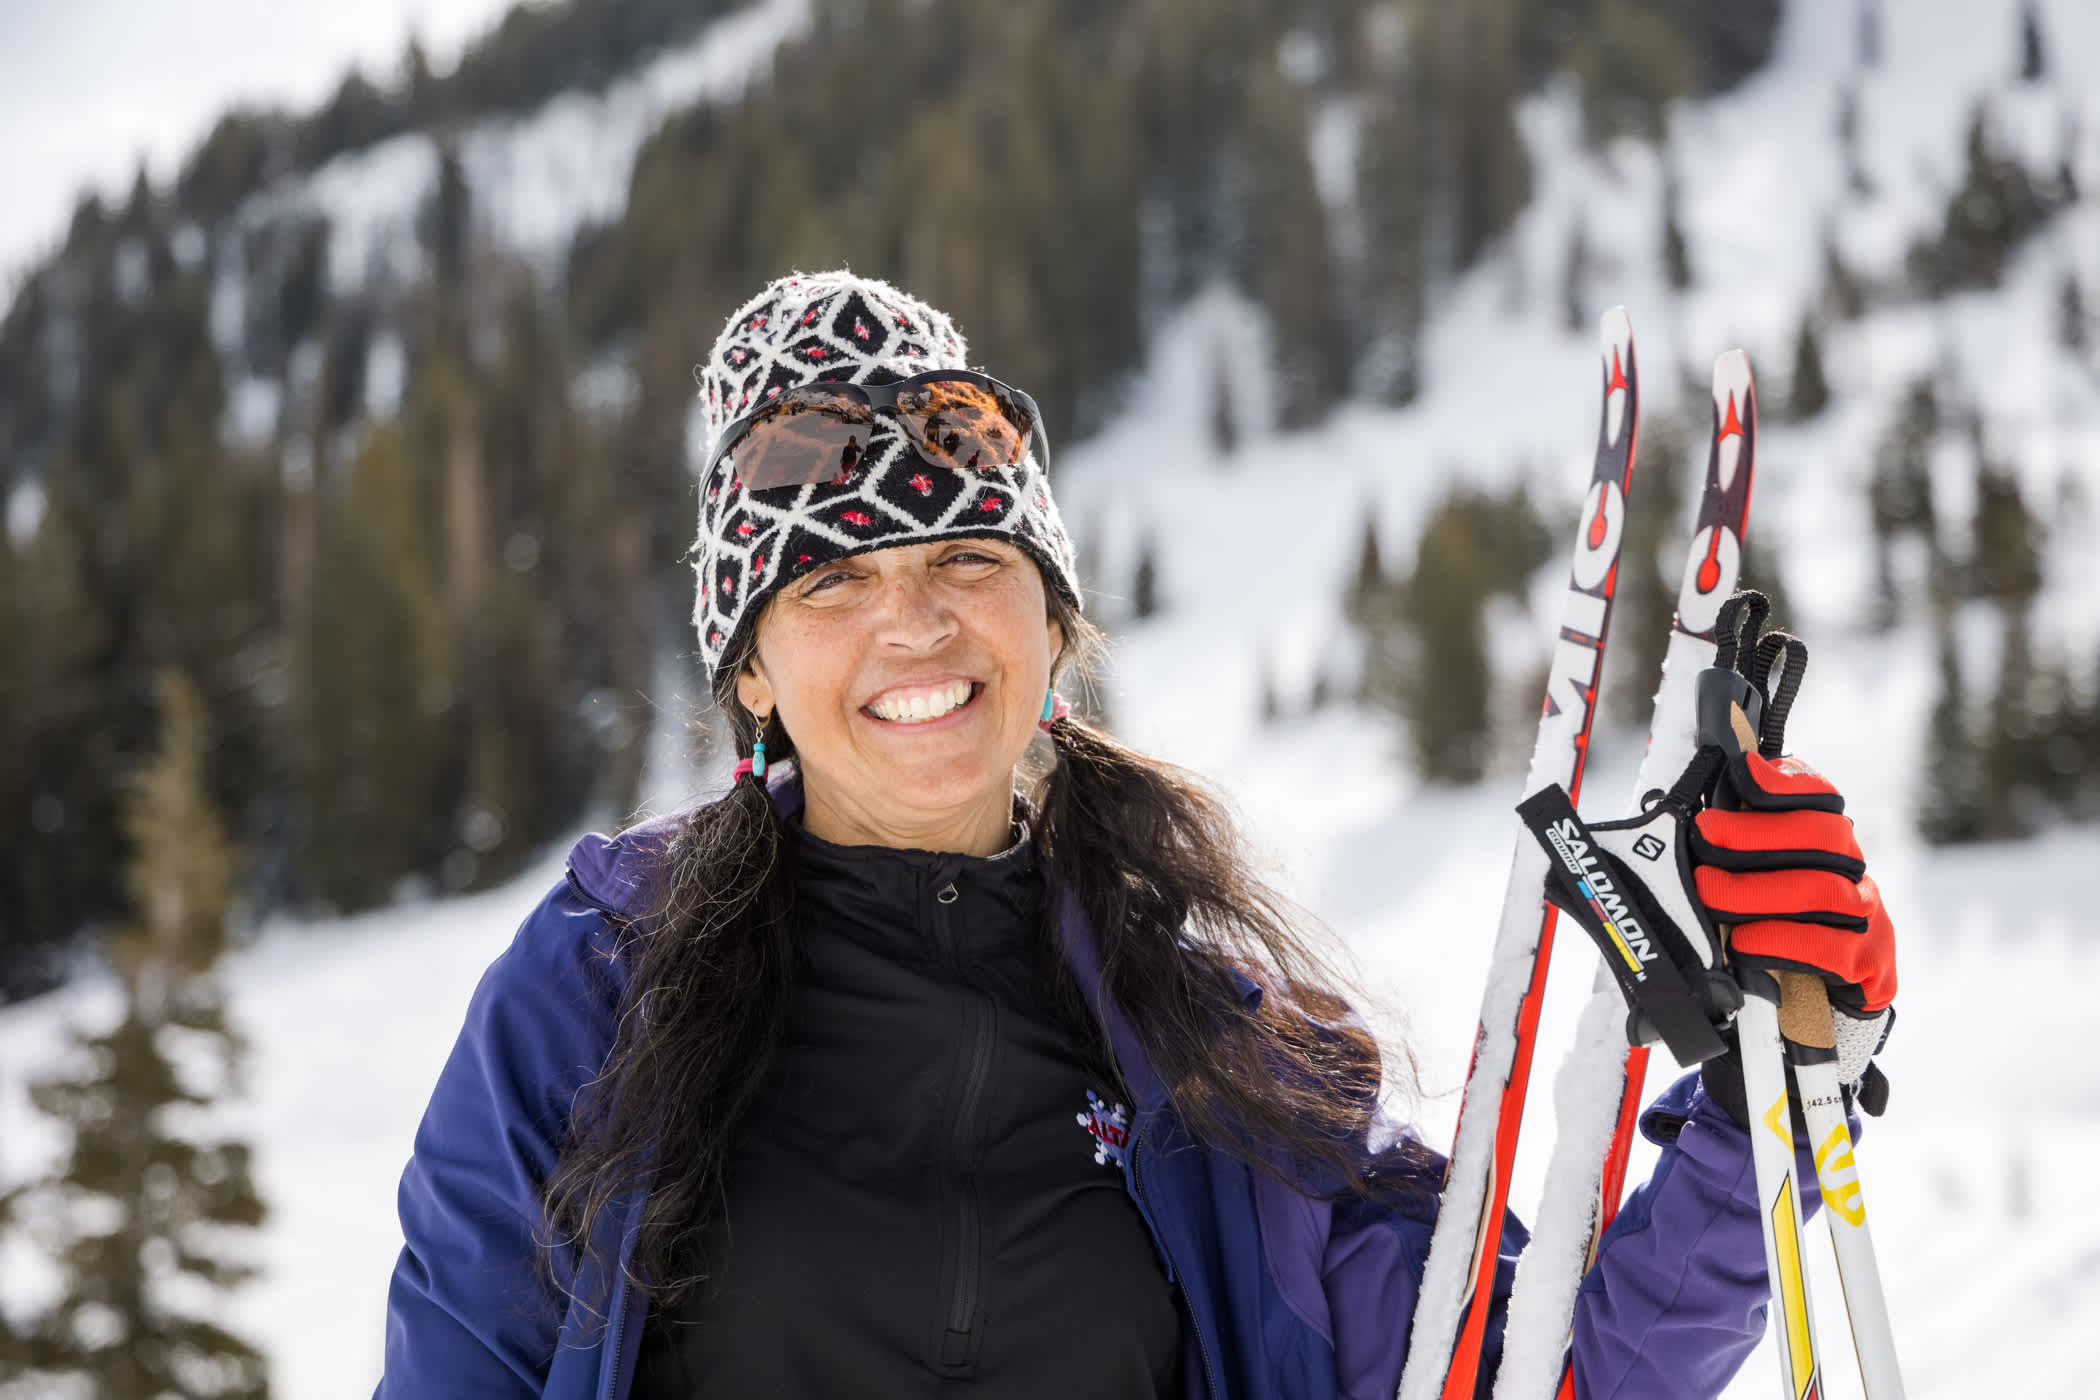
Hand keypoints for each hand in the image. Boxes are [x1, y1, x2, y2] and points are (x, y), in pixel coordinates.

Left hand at [1693, 747, 1895, 1117]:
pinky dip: (1782, 943)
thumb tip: (1663, 817)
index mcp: (1822, 846)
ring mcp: (1867, 920)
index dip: (1784, 783)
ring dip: (1757, 890)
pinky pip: (1831, 948)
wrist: (1800, 1024)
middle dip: (1758, 833)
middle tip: (1706, 836)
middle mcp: (1852, 874)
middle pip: (1825, 835)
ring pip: (1823, 890)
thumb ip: (1716, 855)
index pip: (1819, 798)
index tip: (1741, 774)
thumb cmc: (1758, 942)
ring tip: (1709, 894)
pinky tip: (1746, 943)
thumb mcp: (1735, 894)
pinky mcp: (1871, 968)